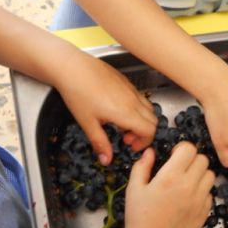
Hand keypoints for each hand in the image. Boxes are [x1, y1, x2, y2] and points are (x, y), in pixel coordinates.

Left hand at [54, 49, 156, 164]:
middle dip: (144, 134)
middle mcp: (133, 101)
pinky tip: (118, 110)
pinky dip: (137, 109)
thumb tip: (106, 160)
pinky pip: (141, 99)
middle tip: (126, 139)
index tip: (130, 146)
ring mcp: (131, 90)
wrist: (73, 67)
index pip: (150, 131)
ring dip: (142, 121)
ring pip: (149, 109)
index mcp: (125, 113)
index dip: (144, 142)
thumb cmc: (78, 93)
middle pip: (153, 121)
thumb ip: (100, 142)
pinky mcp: (127, 83)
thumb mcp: (87, 123)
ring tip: (123, 125)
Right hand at [122, 144, 213, 227]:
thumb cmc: (139, 217)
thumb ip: (142, 166)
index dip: (182, 149)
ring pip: (210, 175)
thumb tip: (151, 152)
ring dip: (200, 175)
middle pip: (202, 159)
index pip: (189, 149)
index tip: (175, 155)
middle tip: (181, 169)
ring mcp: (199, 199)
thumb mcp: (134, 189)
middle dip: (192, 160)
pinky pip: (210, 194)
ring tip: (186, 183)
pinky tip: (189, 199)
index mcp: (170, 176)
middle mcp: (189, 186)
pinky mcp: (205, 212)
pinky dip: (202, 192)